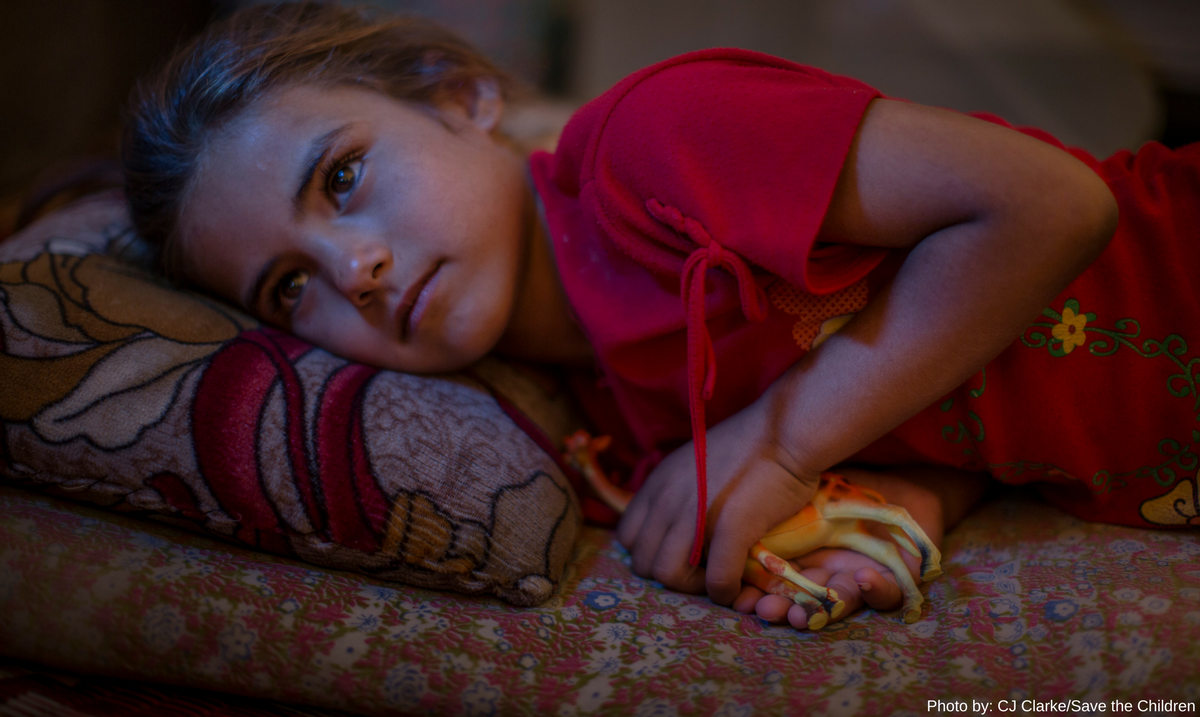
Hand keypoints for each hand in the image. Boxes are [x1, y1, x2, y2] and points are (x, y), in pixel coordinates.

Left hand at [615, 394, 820, 605]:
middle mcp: (666, 499)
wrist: (787, 431)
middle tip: (702, 571)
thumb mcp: (695, 463)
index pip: (628, 537)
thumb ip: (678, 492)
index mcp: (657, 483)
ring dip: (693, 587)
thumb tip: (675, 524)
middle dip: (671, 575)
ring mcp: (693, 513)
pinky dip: (724, 592)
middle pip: (643, 562)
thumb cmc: (750, 446)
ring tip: (718, 578)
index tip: (679, 554)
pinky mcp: (730, 527)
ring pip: (668, 576)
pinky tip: (736, 587)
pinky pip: (716, 580)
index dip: (651, 553)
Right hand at [734, 465, 986, 628]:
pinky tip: (863, 577)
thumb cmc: (839, 482)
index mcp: (800, 555)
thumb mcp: (792, 495)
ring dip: (819, 610)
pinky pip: (889, 594)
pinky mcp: (899, 578)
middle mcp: (828, 571)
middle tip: (766, 611)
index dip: (755, 594)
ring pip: (840, 602)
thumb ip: (756, 521)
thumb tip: (719, 545)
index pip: (774, 581)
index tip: (739, 602)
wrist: (898, 478)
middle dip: (782, 608)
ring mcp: (861, 576)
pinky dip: (876, 590)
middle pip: (803, 598)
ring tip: (799, 613)